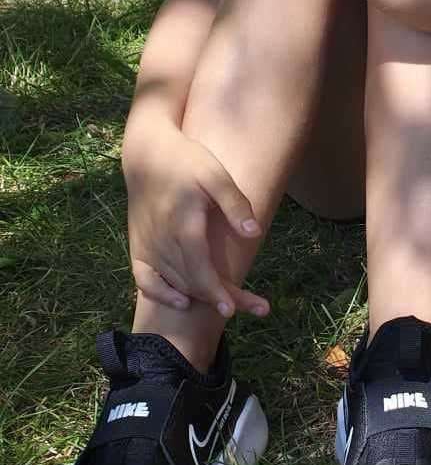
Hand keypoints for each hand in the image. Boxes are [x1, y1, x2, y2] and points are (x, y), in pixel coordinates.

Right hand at [123, 122, 267, 319]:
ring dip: (200, 299)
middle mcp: (161, 242)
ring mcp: (147, 246)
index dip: (215, 291)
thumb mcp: (216, 175)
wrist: (147, 154)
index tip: (232, 309)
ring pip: (174, 283)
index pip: (199, 270)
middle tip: (257, 309)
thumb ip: (234, 204)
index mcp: (182, 226)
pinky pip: (144, 279)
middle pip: (191, 282)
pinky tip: (181, 301)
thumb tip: (254, 232)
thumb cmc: (186, 161)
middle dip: (221, 299)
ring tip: (233, 305)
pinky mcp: (138, 246)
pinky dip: (160, 293)